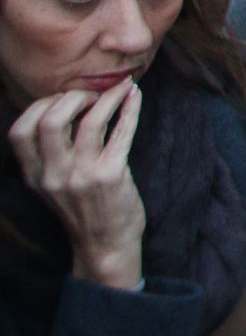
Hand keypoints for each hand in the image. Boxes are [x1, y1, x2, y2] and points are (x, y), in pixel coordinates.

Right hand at [7, 80, 145, 289]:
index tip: (61, 99)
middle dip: (72, 97)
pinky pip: (122, 132)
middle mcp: (55, 175)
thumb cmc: (82, 210)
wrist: (105, 247)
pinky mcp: (112, 175)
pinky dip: (130, 108)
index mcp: (35, 176)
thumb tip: (66, 105)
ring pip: (90, 121)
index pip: (19, 131)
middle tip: (90, 94)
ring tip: (118, 88)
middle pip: (51, 120)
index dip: (39, 107)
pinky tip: (135, 95)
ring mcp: (83, 175)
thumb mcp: (52, 186)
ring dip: (107, 97)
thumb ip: (49, 155)